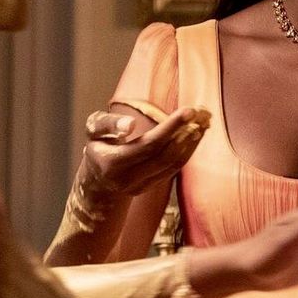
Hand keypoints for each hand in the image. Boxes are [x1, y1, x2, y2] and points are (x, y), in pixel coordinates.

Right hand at [80, 106, 210, 196]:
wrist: (97, 178)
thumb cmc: (98, 145)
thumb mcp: (93, 130)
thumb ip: (108, 124)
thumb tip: (130, 124)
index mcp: (112, 163)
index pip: (148, 145)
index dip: (171, 127)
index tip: (189, 110)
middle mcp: (128, 179)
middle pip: (165, 156)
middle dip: (186, 132)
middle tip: (202, 112)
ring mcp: (141, 186)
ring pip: (173, 164)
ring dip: (192, 142)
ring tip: (204, 121)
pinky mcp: (151, 187)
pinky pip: (174, 168)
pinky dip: (188, 150)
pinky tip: (196, 134)